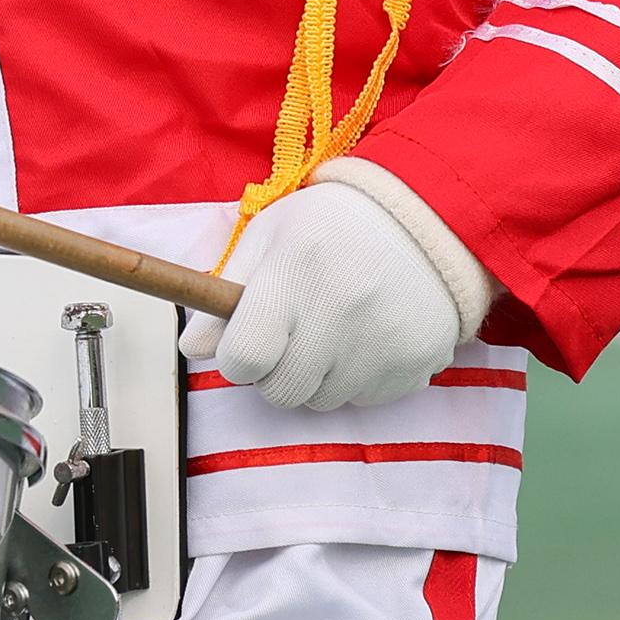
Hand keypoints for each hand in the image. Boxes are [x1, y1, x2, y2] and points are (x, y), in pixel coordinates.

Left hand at [191, 165, 485, 416]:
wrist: (427, 218)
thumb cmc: (336, 226)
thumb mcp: (270, 237)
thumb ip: (225, 292)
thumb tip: (192, 347)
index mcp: (294, 272)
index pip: (244, 358)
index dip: (238, 357)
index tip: (248, 342)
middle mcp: (340, 311)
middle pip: (280, 391)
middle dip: (277, 370)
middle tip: (294, 332)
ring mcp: (381, 342)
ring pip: (321, 401)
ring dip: (318, 376)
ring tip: (335, 327)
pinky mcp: (415, 364)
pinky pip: (364, 399)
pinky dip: (358, 378)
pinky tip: (368, 335)